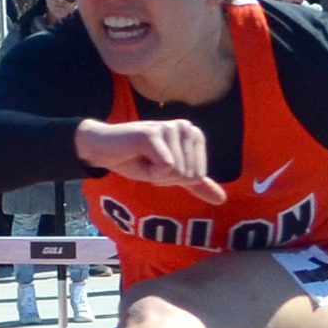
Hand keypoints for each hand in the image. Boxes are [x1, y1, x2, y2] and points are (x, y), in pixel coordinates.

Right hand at [75, 118, 225, 205]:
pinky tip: (137, 157)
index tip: (160, 166)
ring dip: (156, 175)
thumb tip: (221, 199)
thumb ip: (196, 185)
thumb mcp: (171, 175)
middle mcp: (186, 127)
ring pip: (177, 172)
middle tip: (149, 163)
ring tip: (143, 159)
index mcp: (194, 135)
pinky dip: (149, 172)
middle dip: (165, 178)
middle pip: (188, 175)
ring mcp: (170, 128)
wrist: (105, 150)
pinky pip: (165, 168)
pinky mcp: (153, 134)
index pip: (197, 176)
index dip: (175, 179)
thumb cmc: (137, 160)